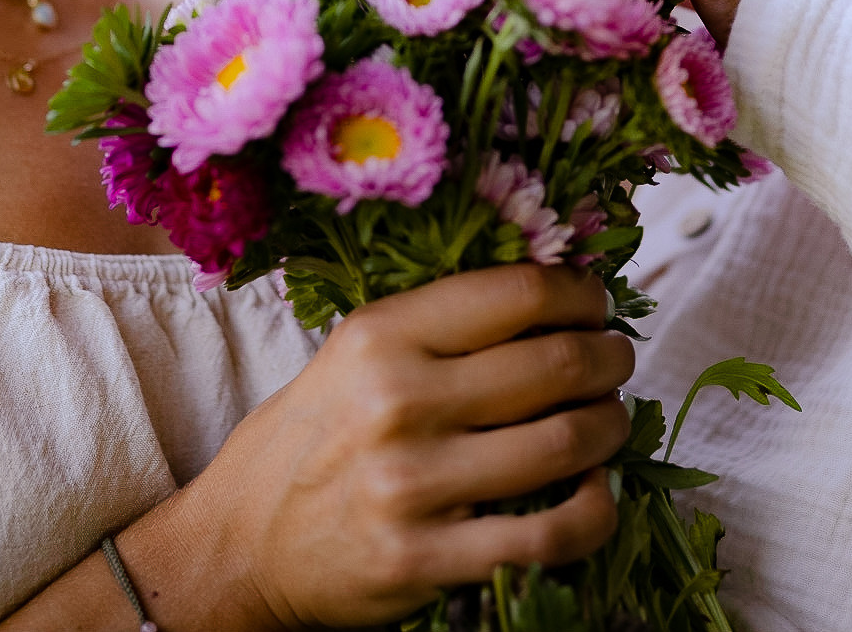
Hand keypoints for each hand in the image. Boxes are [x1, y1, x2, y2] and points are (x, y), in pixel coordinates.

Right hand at [133, 264, 632, 627]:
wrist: (236, 547)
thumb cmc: (306, 443)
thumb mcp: (349, 360)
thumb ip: (435, 329)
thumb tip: (550, 295)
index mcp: (380, 337)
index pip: (516, 293)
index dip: (580, 293)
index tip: (596, 302)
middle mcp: (398, 401)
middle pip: (555, 363)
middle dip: (608, 359)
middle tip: (615, 362)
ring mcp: (414, 484)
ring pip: (567, 442)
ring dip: (610, 428)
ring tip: (609, 421)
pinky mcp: (428, 558)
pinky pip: (552, 533)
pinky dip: (595, 510)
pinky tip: (594, 493)